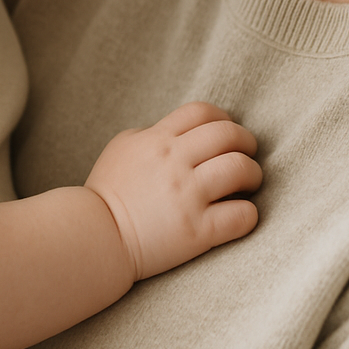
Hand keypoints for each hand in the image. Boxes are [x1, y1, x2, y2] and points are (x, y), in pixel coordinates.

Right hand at [84, 101, 261, 280]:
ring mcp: (187, 196)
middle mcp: (174, 161)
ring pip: (240, 169)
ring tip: (247, 184)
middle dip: (246, 143)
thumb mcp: (122, 148)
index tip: (227, 134)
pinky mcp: (197, 231)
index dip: (223, 118)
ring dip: (252, 174)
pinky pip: (242, 215)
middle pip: (228, 135)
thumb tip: (181, 133)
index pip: (203, 112)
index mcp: (156, 139)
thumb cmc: (107, 191)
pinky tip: (239, 215)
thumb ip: (152, 134)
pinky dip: (248, 214)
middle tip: (246, 155)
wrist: (95, 236)